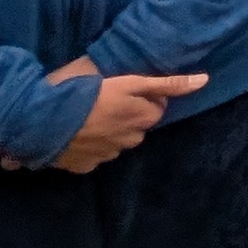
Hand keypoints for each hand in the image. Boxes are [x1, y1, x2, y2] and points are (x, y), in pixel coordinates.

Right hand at [53, 68, 205, 172]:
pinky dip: (89, 147)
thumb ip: (166, 84)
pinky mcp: (84, 166)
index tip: (125, 90)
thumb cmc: (87, 94)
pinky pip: (94, 156)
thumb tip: (205, 81)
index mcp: (140, 120)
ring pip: (116, 144)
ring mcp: (105, 156)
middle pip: (137, 129)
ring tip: (88, 118)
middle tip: (105, 103)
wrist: (41, 121)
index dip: (144, 100)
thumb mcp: (129, 81)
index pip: (156, 111)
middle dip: (128, 118)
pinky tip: (75, 134)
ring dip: (109, 133)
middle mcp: (128, 142)